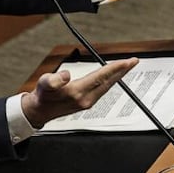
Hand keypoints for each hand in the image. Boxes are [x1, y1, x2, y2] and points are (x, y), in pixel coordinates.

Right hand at [21, 57, 137, 127]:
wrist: (40, 111)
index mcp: (77, 92)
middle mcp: (85, 99)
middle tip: (134, 61)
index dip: (114, 68)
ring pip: (107, 86)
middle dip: (122, 71)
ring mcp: (87, 102)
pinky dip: (110, 81)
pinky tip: (112, 77)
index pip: (101, 77)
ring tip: (126, 66)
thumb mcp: (44, 84)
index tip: (126, 61)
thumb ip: (54, 80)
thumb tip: (66, 75)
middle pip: (108, 82)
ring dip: (118, 76)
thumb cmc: (42, 96)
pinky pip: (103, 89)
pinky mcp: (87, 103)